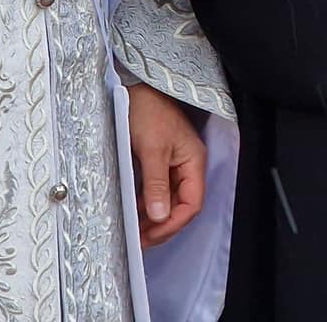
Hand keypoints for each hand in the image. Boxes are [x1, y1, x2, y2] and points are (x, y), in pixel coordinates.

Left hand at [127, 82, 208, 245]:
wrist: (134, 86)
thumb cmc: (147, 111)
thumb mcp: (152, 149)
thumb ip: (157, 184)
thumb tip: (160, 216)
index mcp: (193, 162)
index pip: (192, 203)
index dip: (173, 223)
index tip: (151, 235)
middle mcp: (186, 166)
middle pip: (181, 205)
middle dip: (162, 225)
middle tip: (139, 240)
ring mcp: (173, 164)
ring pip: (168, 200)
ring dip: (153, 217)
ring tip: (134, 231)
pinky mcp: (158, 162)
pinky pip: (158, 190)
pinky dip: (147, 204)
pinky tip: (133, 212)